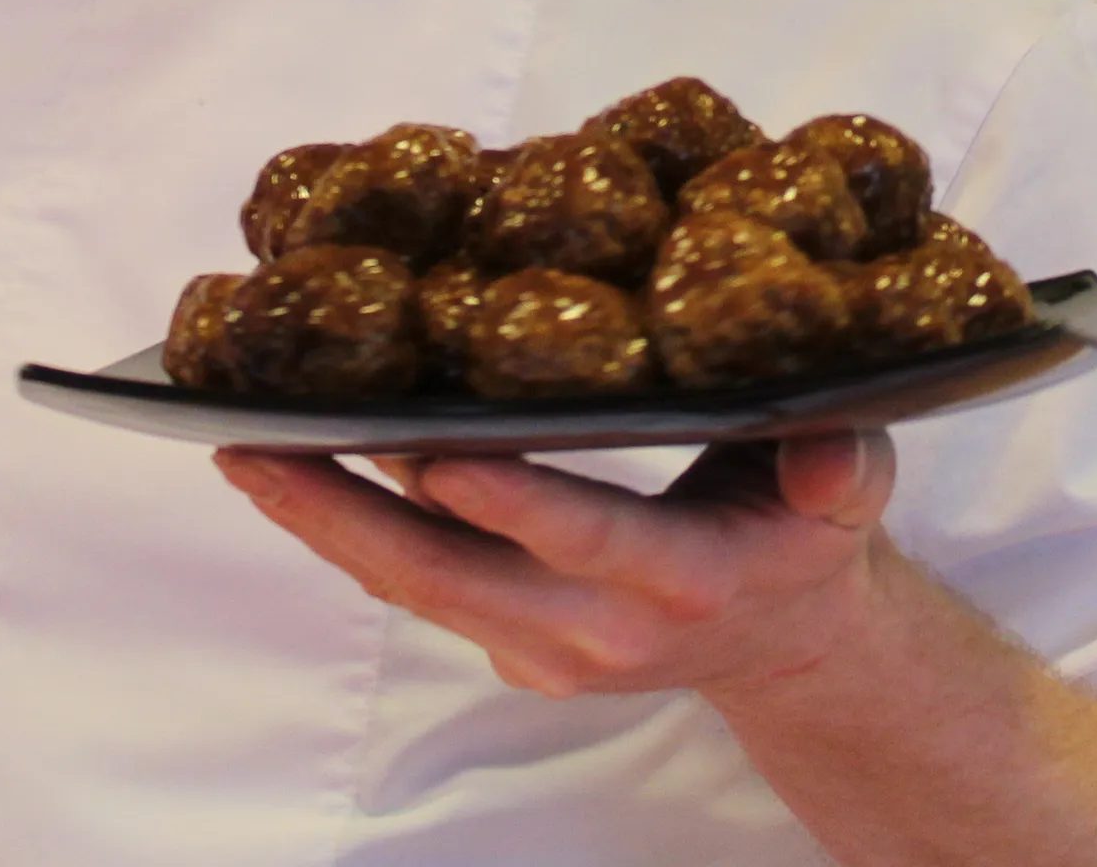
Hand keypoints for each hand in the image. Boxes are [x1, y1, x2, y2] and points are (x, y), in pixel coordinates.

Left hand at [217, 432, 893, 699]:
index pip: (585, 539)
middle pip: (451, 577)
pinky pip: (423, 588)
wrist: (788, 639)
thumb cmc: (807, 533)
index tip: (428, 456)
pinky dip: (359, 532)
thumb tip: (829, 450)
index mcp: (685, 582)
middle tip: (256, 447)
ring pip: (416, 588)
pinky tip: (303, 469)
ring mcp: (547, 649)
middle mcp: (601, 629)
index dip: (510, 501)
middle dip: (345, 514)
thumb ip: (841, 466)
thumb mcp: (851, 488)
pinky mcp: (513, 649)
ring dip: (327, 524)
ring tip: (245, 452)